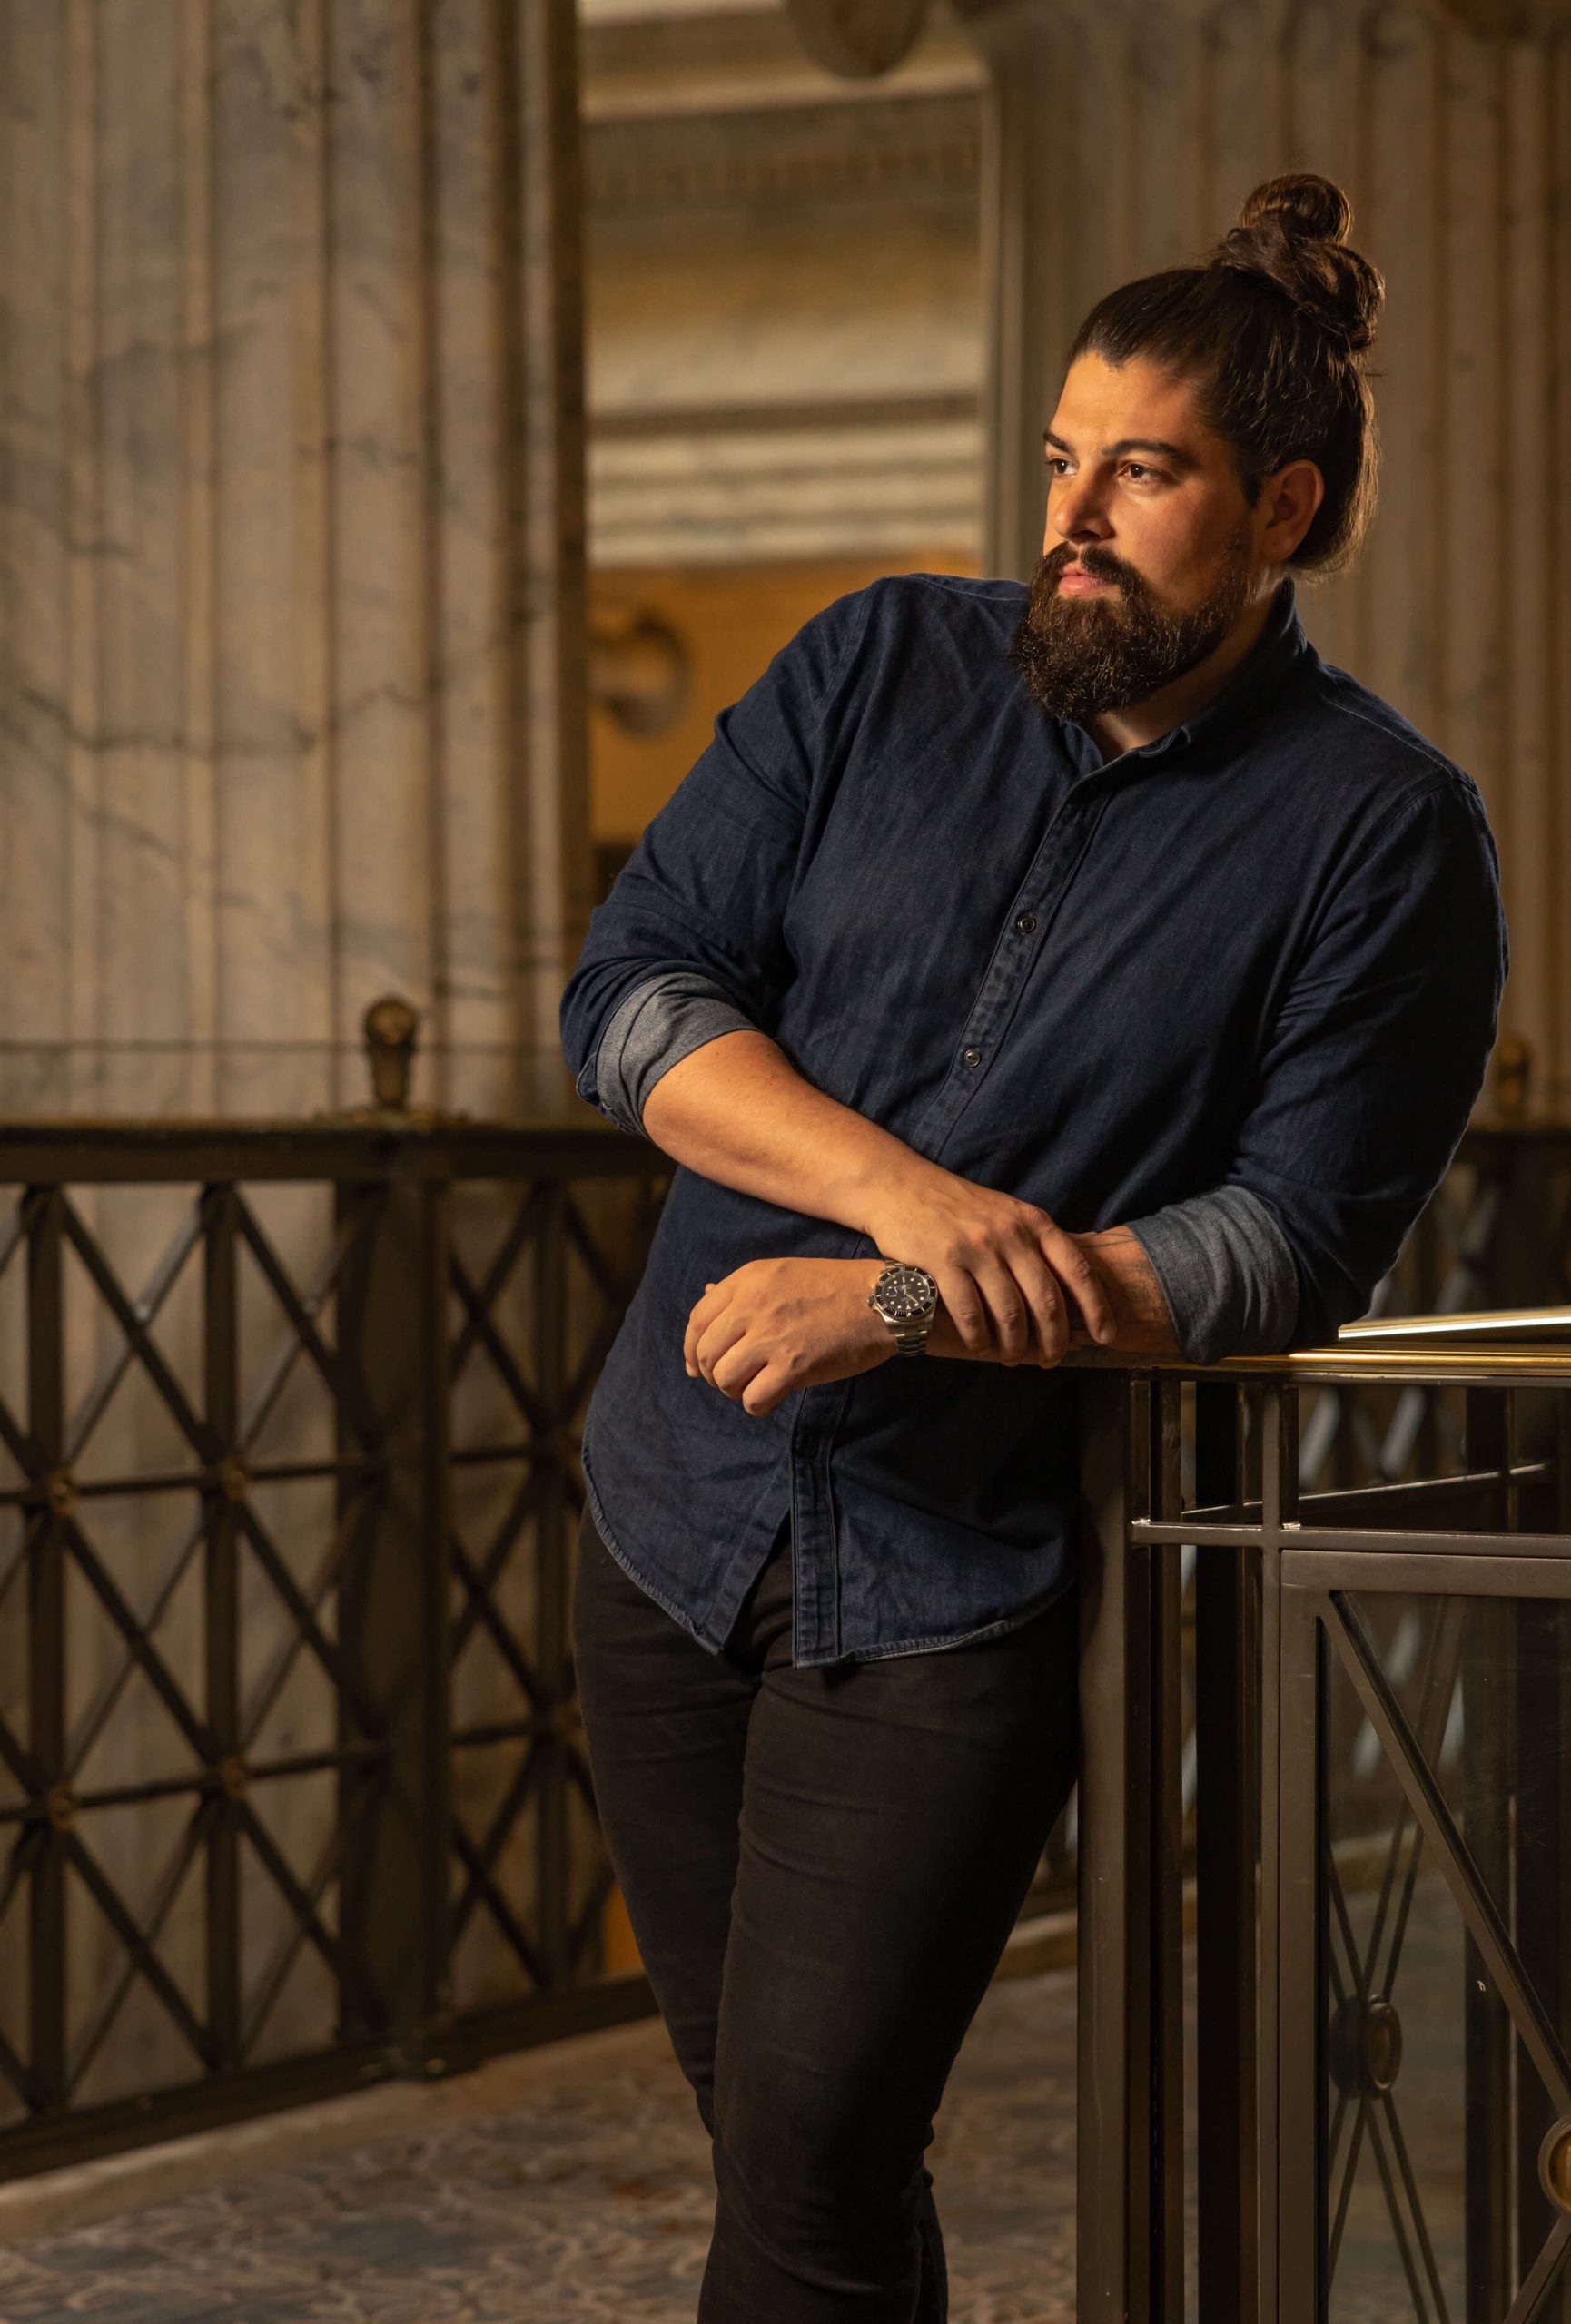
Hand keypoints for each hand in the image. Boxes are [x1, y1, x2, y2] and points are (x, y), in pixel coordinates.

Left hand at [684, 1258, 891, 1416]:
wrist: (884, 1300)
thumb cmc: (837, 1286)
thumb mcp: (783, 1272)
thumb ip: (743, 1289)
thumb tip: (705, 1296)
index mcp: (748, 1280)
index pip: (697, 1319)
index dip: (692, 1348)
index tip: (697, 1366)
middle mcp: (753, 1305)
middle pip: (706, 1353)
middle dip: (713, 1374)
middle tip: (733, 1380)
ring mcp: (772, 1336)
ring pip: (724, 1379)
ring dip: (734, 1390)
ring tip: (755, 1386)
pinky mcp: (794, 1366)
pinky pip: (753, 1399)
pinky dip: (757, 1405)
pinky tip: (772, 1397)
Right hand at [860, 1166, 1115, 1364]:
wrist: (900, 1185)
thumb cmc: (957, 1207)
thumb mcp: (1006, 1212)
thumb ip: (1035, 1243)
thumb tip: (1071, 1288)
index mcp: (1033, 1222)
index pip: (1077, 1270)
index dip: (1096, 1308)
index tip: (1105, 1336)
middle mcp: (1010, 1233)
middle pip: (1046, 1300)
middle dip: (1054, 1339)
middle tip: (1052, 1359)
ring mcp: (976, 1247)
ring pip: (1010, 1312)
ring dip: (1014, 1344)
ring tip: (1012, 1358)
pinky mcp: (943, 1260)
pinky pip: (970, 1313)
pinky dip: (978, 1337)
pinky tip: (979, 1346)